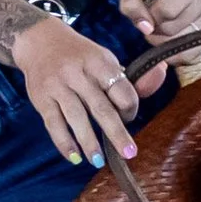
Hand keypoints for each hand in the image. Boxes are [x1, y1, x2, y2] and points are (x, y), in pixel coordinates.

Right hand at [10, 17, 164, 166]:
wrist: (40, 39)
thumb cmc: (80, 56)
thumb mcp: (105, 59)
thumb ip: (129, 78)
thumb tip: (160, 77)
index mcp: (99, 61)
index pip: (120, 89)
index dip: (129, 108)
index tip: (129, 118)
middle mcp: (78, 72)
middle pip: (100, 107)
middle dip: (117, 133)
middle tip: (129, 153)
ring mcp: (58, 85)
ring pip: (76, 117)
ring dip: (88, 141)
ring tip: (98, 162)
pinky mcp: (41, 98)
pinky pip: (53, 123)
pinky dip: (64, 143)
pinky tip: (74, 157)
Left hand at [118, 0, 200, 48]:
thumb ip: (131, 2)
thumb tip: (146, 29)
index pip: (166, 11)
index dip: (151, 14)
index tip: (151, 7)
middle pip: (173, 29)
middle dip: (157, 28)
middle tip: (156, 18)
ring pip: (182, 45)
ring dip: (164, 41)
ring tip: (165, 24)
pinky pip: (192, 55)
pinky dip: (176, 53)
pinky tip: (173, 38)